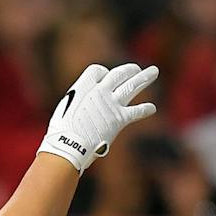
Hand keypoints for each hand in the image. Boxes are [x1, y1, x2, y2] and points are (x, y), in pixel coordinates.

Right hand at [39, 62, 157, 172]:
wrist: (69, 146)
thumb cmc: (61, 132)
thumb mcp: (64, 110)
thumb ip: (79, 102)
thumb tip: (86, 105)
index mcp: (82, 86)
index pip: (98, 70)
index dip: (103, 73)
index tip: (104, 78)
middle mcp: (99, 91)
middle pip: (118, 74)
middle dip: (128, 70)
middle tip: (135, 69)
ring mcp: (111, 104)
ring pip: (132, 86)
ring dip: (144, 78)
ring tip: (154, 71)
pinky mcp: (119, 119)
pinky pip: (137, 111)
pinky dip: (145, 110)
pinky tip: (152, 108)